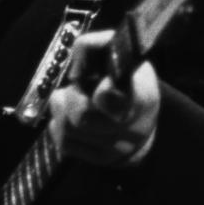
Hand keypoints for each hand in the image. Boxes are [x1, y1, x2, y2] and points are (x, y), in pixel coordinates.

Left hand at [47, 30, 159, 168]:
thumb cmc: (128, 82)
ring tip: (67, 97)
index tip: (99, 86)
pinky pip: (65, 144)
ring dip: (61, 109)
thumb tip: (79, 51)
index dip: (102, 93)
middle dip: (71, 96)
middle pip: (82, 116)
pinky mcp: (100, 159)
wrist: (143, 122)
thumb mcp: (123, 56)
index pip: (116, 101)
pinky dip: (59, 127)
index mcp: (142, 97)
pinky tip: (68, 116)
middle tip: (75, 86)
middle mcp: (133, 128)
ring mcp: (117, 148)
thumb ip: (99, 45)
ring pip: (69, 129)